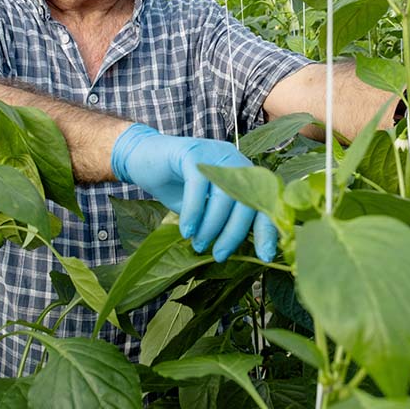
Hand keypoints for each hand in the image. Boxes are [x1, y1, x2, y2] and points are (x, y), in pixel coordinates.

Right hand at [110, 123, 276, 261]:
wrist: (142, 157)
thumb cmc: (177, 186)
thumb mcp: (205, 207)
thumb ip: (223, 219)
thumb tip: (238, 248)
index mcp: (243, 173)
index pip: (265, 202)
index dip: (267, 230)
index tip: (265, 256)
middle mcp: (234, 160)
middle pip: (246, 199)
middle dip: (234, 233)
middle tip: (220, 254)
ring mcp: (213, 154)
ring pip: (224, 194)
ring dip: (212, 225)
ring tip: (200, 244)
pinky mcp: (192, 152)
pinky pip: (198, 184)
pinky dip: (194, 211)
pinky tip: (187, 230)